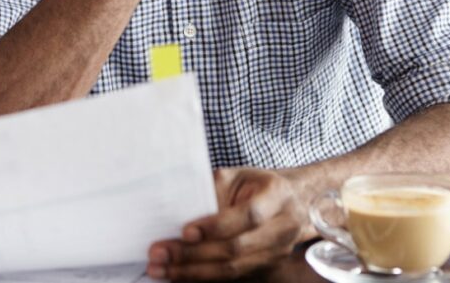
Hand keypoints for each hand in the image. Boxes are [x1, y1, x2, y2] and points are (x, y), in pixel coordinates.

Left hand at [146, 167, 313, 280]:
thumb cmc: (256, 185)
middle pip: (237, 248)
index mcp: (277, 195)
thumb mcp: (237, 176)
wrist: (289, 201)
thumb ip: (214, 190)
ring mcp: (277, 253)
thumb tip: (179, 212)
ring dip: (192, 272)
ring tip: (161, 269)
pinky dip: (201, 277)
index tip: (185, 231)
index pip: (248, 216)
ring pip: (232, 269)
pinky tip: (178, 275)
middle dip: (193, 254)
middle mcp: (283, 227)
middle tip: (159, 253)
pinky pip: (231, 278)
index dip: (216, 226)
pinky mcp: (266, 268)